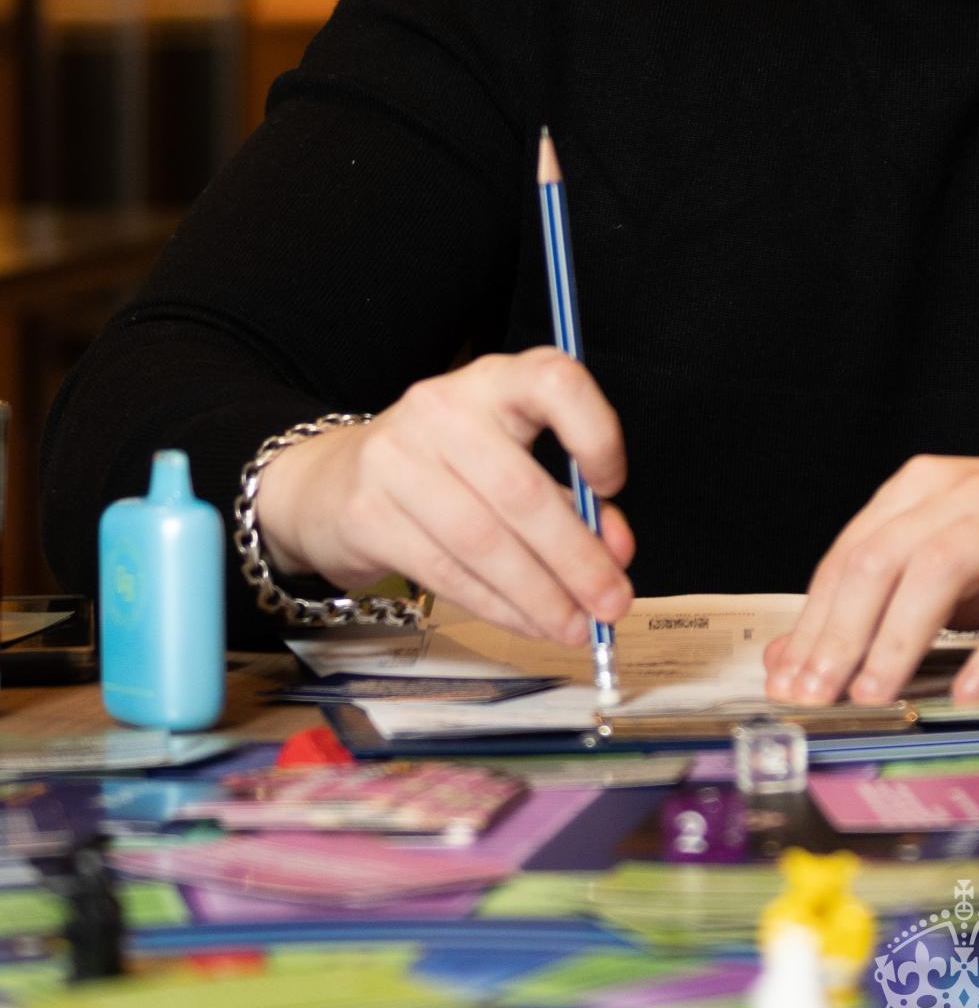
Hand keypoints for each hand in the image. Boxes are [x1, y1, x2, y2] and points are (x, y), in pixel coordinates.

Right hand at [253, 349, 634, 646]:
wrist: (333, 482)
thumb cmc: (444, 469)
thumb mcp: (509, 460)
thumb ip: (569, 499)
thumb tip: (616, 551)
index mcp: (493, 381)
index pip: (553, 381)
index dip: (594, 432)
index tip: (612, 485)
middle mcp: (443, 409)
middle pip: (520, 490)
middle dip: (575, 558)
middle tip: (611, 603)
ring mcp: (396, 459)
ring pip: (484, 542)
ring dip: (539, 596)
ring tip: (575, 627)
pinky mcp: (367, 515)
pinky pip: (447, 572)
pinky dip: (498, 607)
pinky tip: (528, 624)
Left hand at [762, 442, 978, 706]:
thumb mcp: (954, 555)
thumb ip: (886, 600)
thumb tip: (798, 658)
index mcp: (925, 489)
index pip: (850, 556)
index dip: (813, 623)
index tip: (786, 684)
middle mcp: (965, 492)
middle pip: (882, 558)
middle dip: (840, 633)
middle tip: (816, 697)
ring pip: (940, 566)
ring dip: (899, 636)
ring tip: (875, 694)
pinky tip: (973, 691)